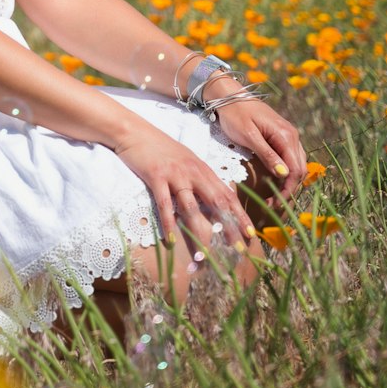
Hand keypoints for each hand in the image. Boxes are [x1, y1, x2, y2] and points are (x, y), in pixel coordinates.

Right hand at [110, 124, 258, 249]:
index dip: (240, 216)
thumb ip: (201, 179)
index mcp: (203, 170)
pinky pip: (164, 204)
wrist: (135, 132)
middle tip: (239, 249)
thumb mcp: (187, 161)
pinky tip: (171, 241)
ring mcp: (175, 175)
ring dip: (198, 233)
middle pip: (217, 203)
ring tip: (203, 255)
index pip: (228, 195)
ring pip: (191, 208)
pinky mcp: (156, 177)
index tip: (251, 235)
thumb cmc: (161, 148)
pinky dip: (168, 224)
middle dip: (230, 227)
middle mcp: (194, 173)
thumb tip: (215, 199)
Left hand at [208, 91, 308, 203]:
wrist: (229, 95)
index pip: (295, 169)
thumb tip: (284, 174)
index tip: (276, 203)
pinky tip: (275, 181)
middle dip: (289, 189)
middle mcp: (292, 136)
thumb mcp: (249, 136)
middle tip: (273, 204)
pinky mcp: (281, 136)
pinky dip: (285, 171)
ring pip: (297, 164)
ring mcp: (288, 135)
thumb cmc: (235, 114)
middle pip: (300, 169)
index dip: (288, 189)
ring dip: (288, 182)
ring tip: (274, 197)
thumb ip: (267, 155)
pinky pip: (290, 157)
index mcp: (286, 136)